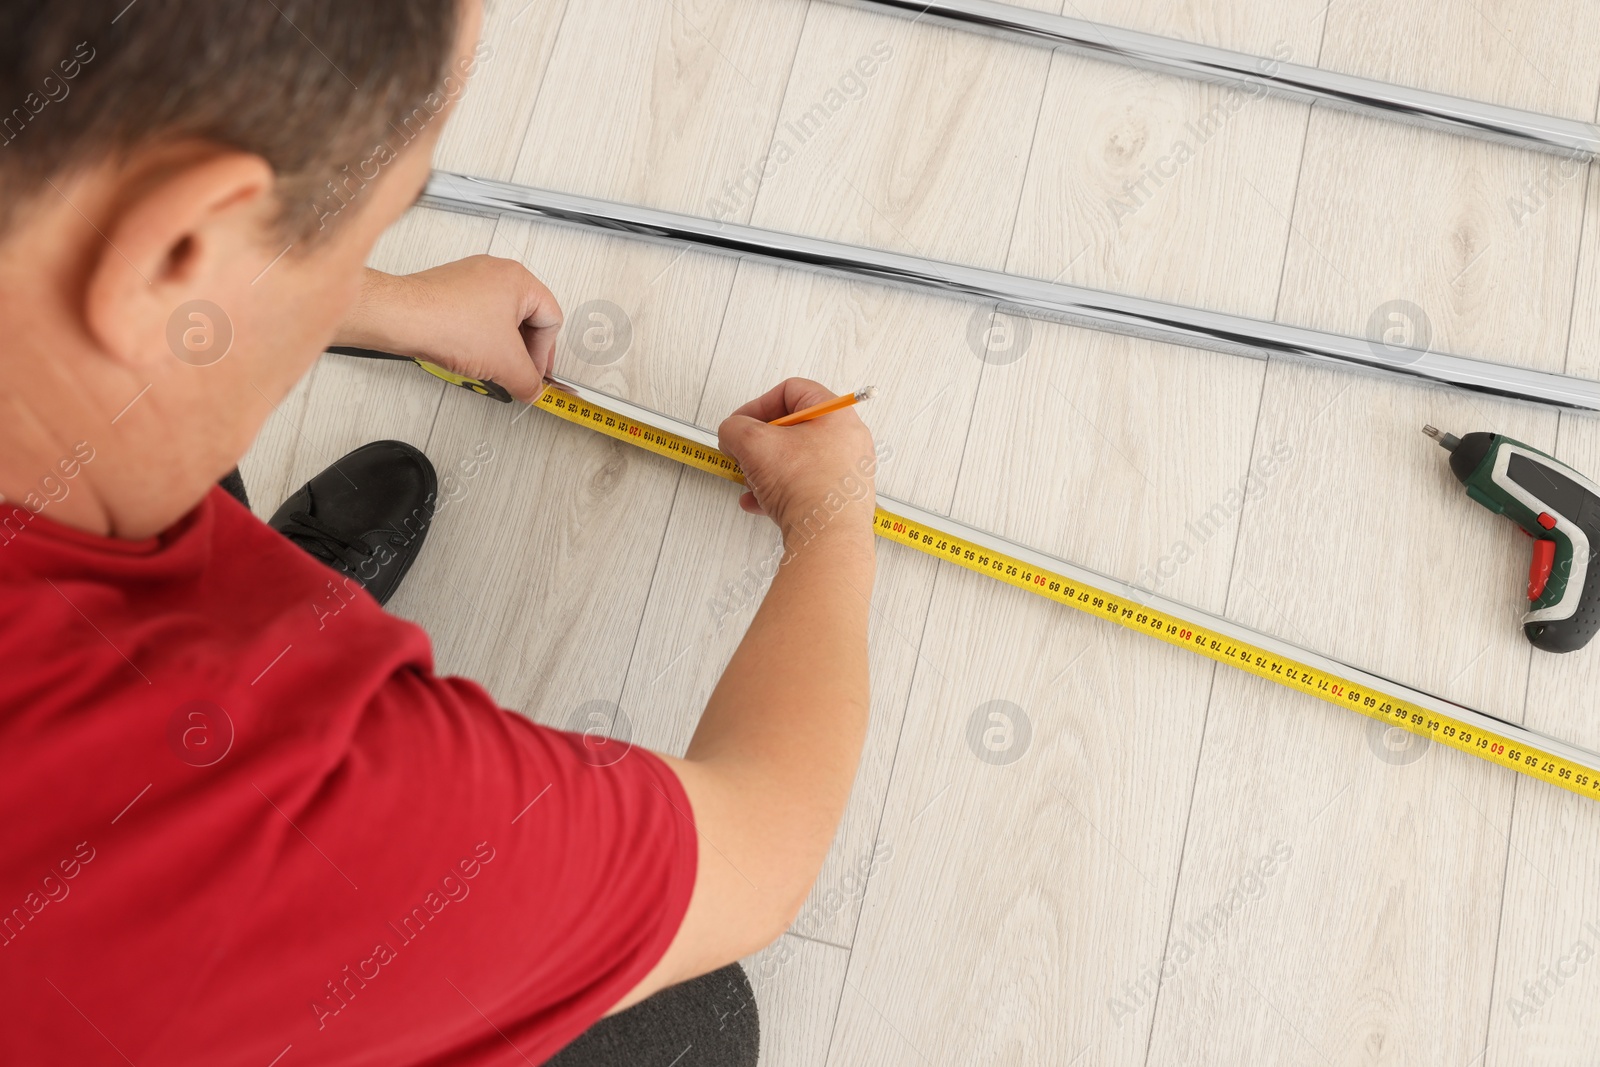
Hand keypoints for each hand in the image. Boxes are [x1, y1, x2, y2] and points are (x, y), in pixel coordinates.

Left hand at [336, 257, 562, 402]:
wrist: (399, 318)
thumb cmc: (446, 324)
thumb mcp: (504, 363)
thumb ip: (529, 382)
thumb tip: (533, 390)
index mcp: (519, 279)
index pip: (551, 320)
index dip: (545, 354)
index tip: (533, 375)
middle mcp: (496, 272)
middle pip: (527, 319)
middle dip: (522, 352)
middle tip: (517, 374)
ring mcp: (470, 278)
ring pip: (500, 319)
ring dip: (499, 347)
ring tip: (489, 367)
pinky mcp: (449, 290)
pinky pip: (476, 317)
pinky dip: (477, 339)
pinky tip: (467, 356)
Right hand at [717, 379, 877, 540]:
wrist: (828, 539)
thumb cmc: (808, 489)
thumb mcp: (754, 444)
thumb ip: (734, 428)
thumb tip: (731, 433)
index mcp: (837, 415)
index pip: (793, 391)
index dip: (759, 403)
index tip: (740, 423)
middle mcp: (848, 441)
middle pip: (794, 427)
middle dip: (760, 441)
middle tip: (743, 452)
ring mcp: (846, 472)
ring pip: (796, 460)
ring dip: (765, 468)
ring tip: (750, 479)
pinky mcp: (839, 500)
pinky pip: (803, 486)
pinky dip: (778, 491)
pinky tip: (757, 502)